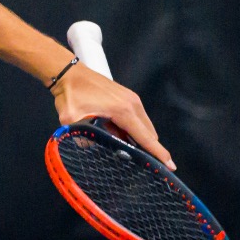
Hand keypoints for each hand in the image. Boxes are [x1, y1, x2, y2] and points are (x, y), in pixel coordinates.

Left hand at [52, 63, 173, 168]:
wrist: (69, 73)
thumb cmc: (70, 94)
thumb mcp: (70, 119)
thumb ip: (81, 137)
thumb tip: (90, 148)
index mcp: (123, 110)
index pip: (146, 137)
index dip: (158, 153)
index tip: (170, 166)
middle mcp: (132, 104)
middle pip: (149, 133)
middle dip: (150, 150)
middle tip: (145, 166)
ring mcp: (131, 99)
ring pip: (144, 126)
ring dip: (141, 140)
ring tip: (131, 153)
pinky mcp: (127, 97)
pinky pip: (138, 119)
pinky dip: (134, 130)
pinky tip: (121, 137)